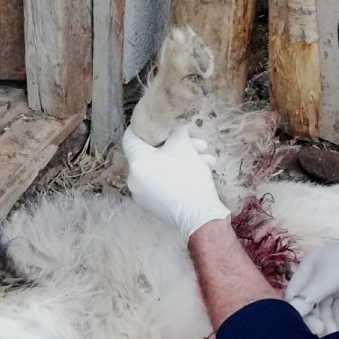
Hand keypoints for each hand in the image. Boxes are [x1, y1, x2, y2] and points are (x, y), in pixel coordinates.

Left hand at [122, 124, 227, 240]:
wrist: (200, 216)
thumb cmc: (188, 177)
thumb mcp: (183, 147)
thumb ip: (175, 131)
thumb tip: (173, 126)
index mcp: (136, 162)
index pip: (131, 136)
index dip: (145, 126)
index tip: (160, 122)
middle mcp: (134, 178)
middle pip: (153, 153)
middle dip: (178, 144)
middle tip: (199, 144)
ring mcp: (142, 193)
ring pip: (161, 167)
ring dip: (183, 159)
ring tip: (207, 158)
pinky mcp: (153, 204)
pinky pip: (162, 181)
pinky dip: (177, 173)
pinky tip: (200, 170)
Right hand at [284, 232, 338, 334]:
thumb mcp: (326, 281)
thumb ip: (307, 299)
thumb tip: (290, 314)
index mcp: (308, 265)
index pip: (294, 291)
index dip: (297, 309)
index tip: (306, 326)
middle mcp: (317, 272)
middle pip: (309, 300)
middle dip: (314, 316)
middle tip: (321, 331)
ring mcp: (332, 280)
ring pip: (324, 305)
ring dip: (327, 319)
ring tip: (334, 333)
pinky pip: (337, 305)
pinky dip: (338, 316)